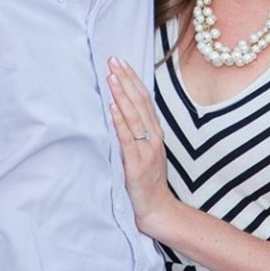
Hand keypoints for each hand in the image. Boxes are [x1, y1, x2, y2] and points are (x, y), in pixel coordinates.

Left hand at [107, 55, 182, 252]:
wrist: (158, 209)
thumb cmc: (148, 182)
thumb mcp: (145, 152)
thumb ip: (136, 133)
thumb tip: (121, 111)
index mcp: (155, 133)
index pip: (144, 99)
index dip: (133, 79)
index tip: (121, 62)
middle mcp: (153, 137)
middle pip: (140, 101)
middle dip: (126, 79)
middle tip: (113, 60)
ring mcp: (147, 149)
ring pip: (134, 116)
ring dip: (122, 94)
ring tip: (111, 76)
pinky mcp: (137, 163)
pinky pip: (128, 139)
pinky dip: (120, 122)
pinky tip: (112, 108)